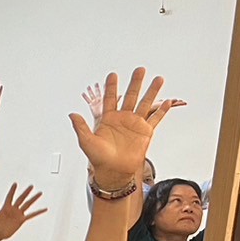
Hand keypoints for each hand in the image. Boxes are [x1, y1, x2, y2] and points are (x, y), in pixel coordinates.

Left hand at [0, 183, 46, 240]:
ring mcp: (18, 214)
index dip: (12, 190)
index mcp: (5, 207)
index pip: (9, 197)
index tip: (15, 183)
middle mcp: (13, 209)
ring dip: (33, 199)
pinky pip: (31, 215)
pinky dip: (38, 212)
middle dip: (26, 192)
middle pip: (21, 199)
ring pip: (27, 205)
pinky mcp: (21, 220)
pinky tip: (44, 209)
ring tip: (40, 193)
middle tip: (31, 186)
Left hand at [71, 70, 183, 189]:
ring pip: (145, 103)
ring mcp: (135, 124)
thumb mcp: (86, 141)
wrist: (113, 171)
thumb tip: (71, 114)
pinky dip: (162, 111)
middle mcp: (122, 118)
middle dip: (135, 83)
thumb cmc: (98, 157)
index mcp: (108, 118)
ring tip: (159, 79)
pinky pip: (155, 119)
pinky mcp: (145, 132)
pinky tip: (168, 101)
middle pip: (131, 96)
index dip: (111, 87)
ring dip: (152, 91)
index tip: (113, 75)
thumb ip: (81, 126)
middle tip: (140, 69)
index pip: (110, 99)